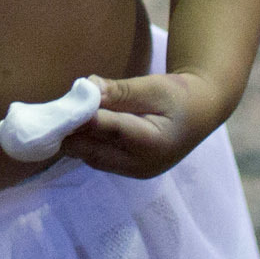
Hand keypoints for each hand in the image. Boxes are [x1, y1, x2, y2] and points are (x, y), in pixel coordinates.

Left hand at [62, 67, 225, 177]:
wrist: (201, 112)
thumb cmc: (179, 94)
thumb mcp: (153, 86)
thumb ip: (120, 91)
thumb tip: (88, 87)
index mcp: (153, 142)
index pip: (108, 130)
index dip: (81, 118)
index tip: (62, 105)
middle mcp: (143, 164)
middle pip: (93, 151)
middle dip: (74, 132)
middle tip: (57, 110)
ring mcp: (136, 172)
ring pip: (91, 158)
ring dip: (78, 139)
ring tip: (67, 116)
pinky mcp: (130, 171)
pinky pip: (99, 159)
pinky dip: (88, 144)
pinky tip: (81, 127)